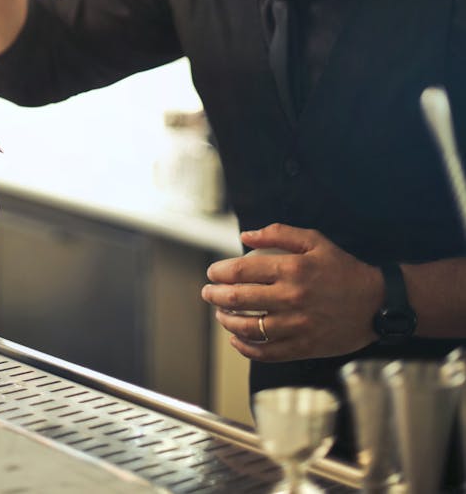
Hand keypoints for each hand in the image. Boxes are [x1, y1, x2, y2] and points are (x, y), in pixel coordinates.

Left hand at [201, 223, 382, 361]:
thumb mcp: (314, 240)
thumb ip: (278, 233)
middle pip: (240, 299)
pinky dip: (247, 349)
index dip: (220, 272)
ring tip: (221, 315)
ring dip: (228, 322)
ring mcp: (297, 325)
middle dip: (216, 296)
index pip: (242, 271)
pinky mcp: (304, 347)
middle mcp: (291, 298)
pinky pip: (268, 352)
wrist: (376, 302)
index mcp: (292, 269)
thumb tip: (246, 235)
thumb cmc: (343, 268)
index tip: (212, 273)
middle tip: (208, 293)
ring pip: (250, 328)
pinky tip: (238, 341)